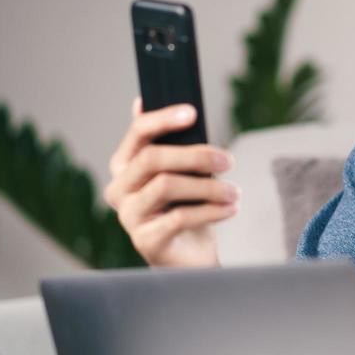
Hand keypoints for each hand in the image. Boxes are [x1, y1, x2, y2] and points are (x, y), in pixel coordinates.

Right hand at [103, 97, 237, 266]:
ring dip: (209, 187)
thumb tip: (140, 100)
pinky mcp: (144, 241)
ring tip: (234, 192)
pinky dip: (211, 211)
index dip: (163, 119)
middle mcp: (119, 189)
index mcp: (125, 165)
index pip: (138, 133)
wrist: (190, 254)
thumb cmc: (185, 206)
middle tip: (227, 160)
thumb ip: (167, 141)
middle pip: (153, 159)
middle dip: (196, 156)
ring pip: (166, 186)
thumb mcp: (181, 171)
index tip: (192, 112)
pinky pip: (179, 217)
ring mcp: (129, 216)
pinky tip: (231, 209)